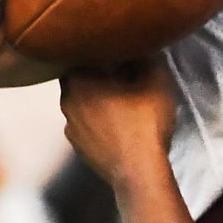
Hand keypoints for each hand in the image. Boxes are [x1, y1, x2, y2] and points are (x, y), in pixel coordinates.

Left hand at [60, 58, 177, 188]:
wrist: (138, 173)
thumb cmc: (145, 123)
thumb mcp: (156, 81)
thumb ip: (146, 58)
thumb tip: (140, 49)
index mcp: (78, 81)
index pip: (81, 54)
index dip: (101, 51)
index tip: (119, 52)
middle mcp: (66, 102)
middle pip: (80, 79)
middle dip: (99, 75)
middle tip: (123, 74)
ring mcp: (70, 128)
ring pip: (82, 104)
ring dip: (98, 100)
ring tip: (123, 101)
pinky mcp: (79, 148)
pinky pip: (87, 126)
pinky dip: (99, 122)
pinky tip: (119, 126)